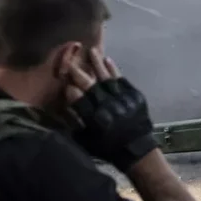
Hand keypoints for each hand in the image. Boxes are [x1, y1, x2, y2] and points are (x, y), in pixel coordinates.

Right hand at [62, 47, 158, 172]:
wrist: (136, 149)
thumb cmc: (107, 147)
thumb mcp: (87, 139)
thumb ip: (76, 121)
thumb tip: (66, 102)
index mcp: (96, 120)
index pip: (80, 101)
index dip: (71, 91)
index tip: (65, 83)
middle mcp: (109, 108)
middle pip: (92, 87)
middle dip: (80, 74)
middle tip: (72, 62)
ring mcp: (124, 100)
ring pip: (108, 78)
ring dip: (99, 64)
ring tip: (92, 51)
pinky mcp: (135, 96)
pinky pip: (122, 80)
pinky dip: (114, 70)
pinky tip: (107, 60)